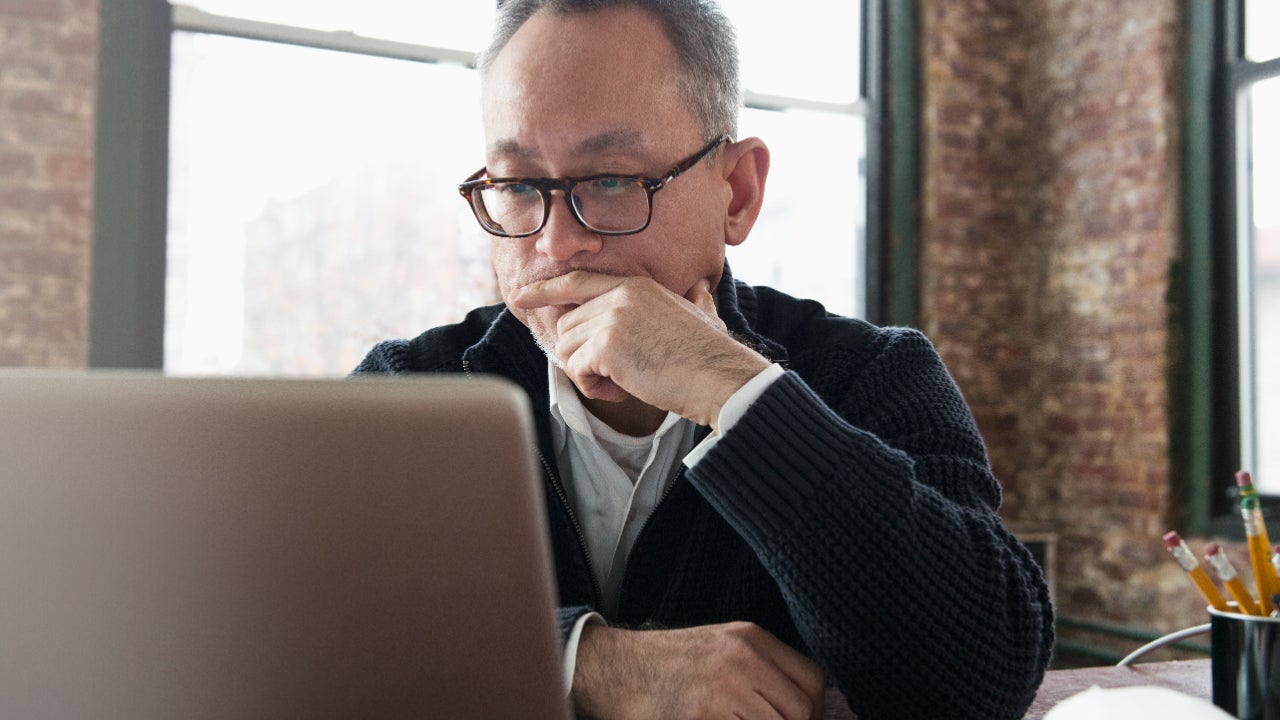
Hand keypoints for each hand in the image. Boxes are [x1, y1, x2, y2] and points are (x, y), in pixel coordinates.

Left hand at [510, 271, 769, 428]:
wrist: (721, 377)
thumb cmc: (713, 355)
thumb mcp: (700, 314)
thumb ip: (693, 298)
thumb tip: (701, 289)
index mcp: (636, 285)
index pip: (577, 281)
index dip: (545, 290)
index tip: (521, 297)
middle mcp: (620, 295)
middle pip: (567, 325)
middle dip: (581, 355)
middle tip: (613, 375)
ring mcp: (612, 317)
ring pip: (568, 348)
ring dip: (588, 374)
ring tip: (622, 383)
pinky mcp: (607, 345)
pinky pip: (576, 369)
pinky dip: (594, 387)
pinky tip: (621, 390)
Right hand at [573, 622, 825, 719]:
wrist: (611, 669)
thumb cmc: (668, 664)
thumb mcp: (722, 646)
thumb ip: (763, 668)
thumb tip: (807, 708)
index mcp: (748, 638)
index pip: (813, 681)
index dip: (813, 711)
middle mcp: (739, 660)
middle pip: (800, 712)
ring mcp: (719, 692)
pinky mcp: (700, 719)